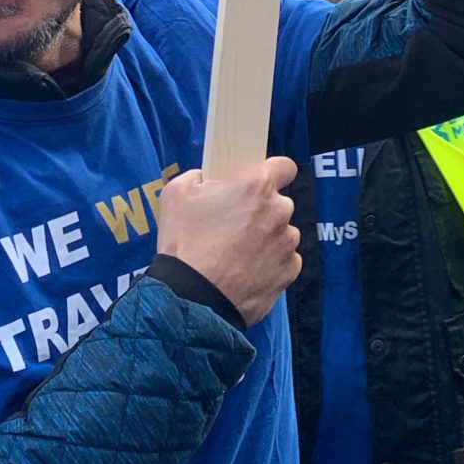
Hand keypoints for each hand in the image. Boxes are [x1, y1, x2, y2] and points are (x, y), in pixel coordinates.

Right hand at [156, 156, 300, 324]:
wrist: (192, 297)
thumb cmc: (185, 244)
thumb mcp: (175, 195)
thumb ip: (196, 177)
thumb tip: (203, 179)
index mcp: (256, 187)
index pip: (285, 166)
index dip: (273, 172)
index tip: (261, 182)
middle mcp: (279, 212)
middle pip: (278, 203)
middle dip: (260, 210)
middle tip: (233, 224)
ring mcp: (286, 244)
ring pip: (282, 234)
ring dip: (265, 238)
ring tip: (235, 253)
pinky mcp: (288, 272)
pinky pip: (284, 260)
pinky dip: (270, 264)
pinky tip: (245, 270)